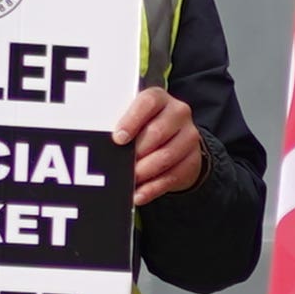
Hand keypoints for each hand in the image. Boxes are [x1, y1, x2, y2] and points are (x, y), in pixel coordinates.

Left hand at [117, 82, 205, 205]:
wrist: (175, 141)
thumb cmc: (144, 127)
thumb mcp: (134, 119)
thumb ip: (120, 125)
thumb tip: (101, 143)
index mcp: (159, 98)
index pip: (148, 102)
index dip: (132, 120)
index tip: (118, 139)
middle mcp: (178, 113)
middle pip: (157, 132)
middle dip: (136, 152)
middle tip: (120, 165)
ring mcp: (189, 136)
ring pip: (165, 156)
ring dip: (144, 171)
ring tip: (128, 180)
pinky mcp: (193, 160)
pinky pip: (172, 177)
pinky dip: (152, 188)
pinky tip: (139, 195)